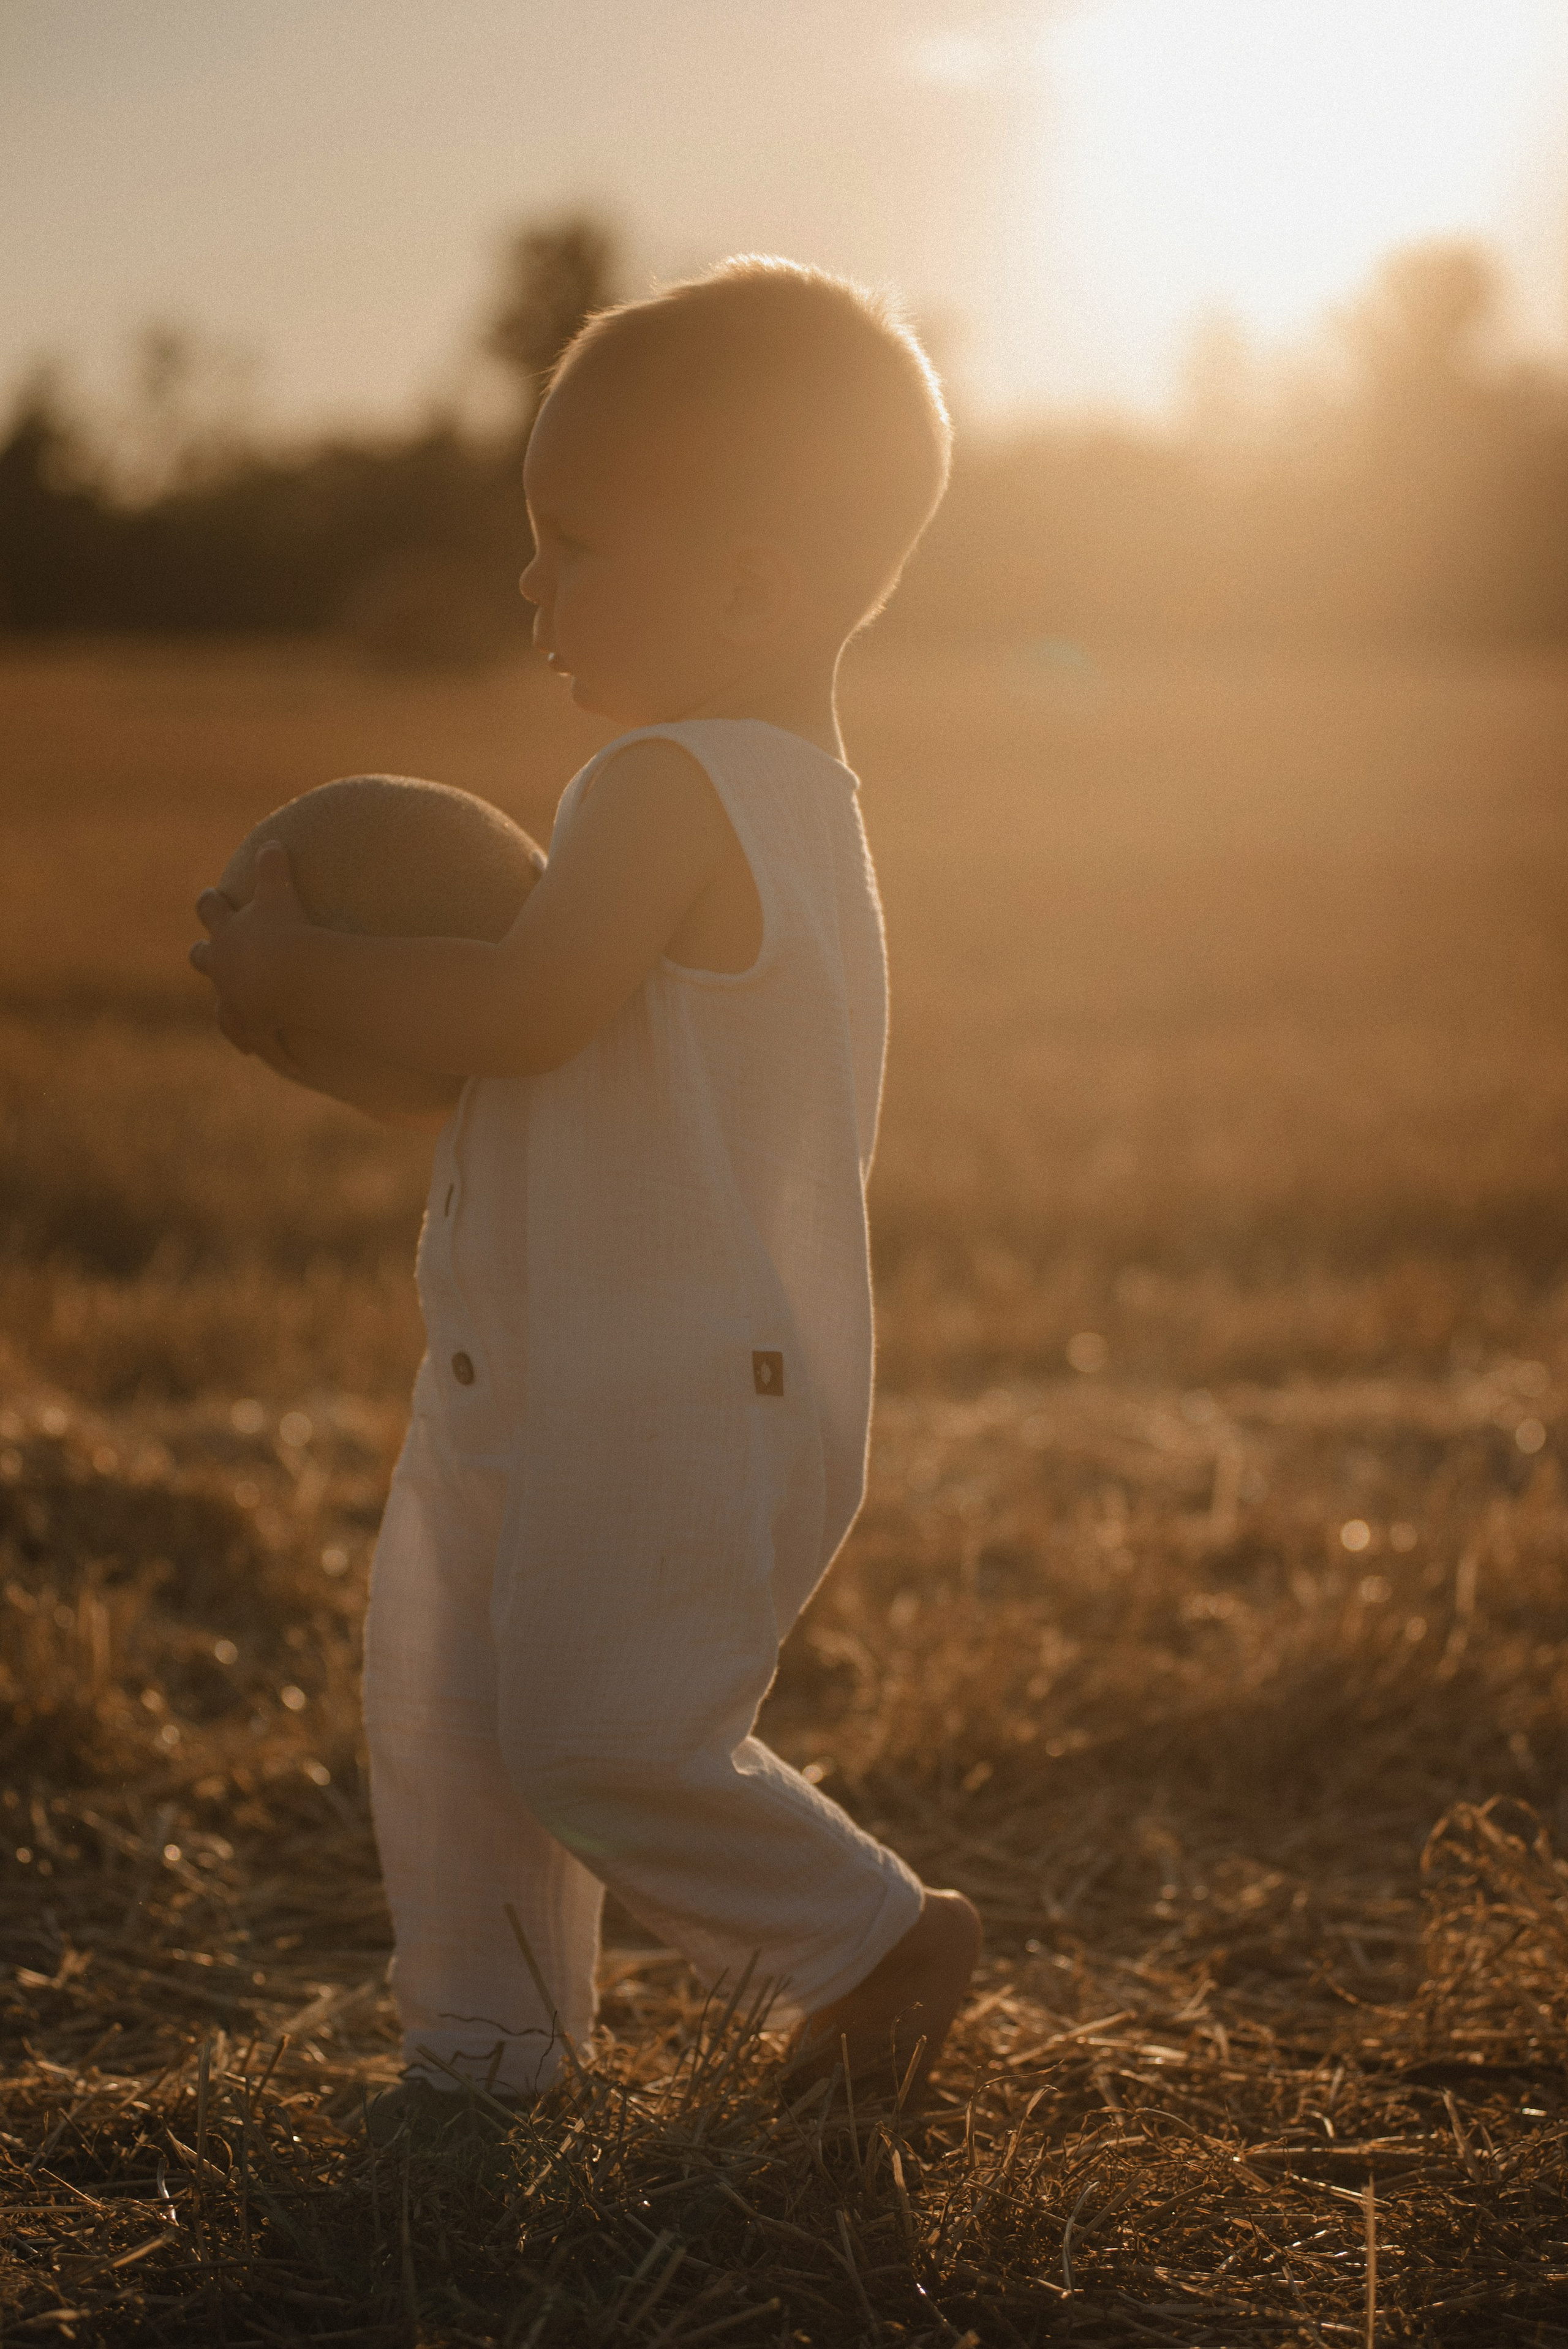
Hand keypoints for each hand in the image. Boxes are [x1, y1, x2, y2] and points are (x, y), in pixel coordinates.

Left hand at [189, 840, 308, 1054]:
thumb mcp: (280, 894)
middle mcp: (222, 966)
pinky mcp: (245, 1024)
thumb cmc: (284, 934)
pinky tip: (252, 1050)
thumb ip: (275, 867)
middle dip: (204, 952)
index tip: (210, 897)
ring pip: (219, 1001)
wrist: (289, 980)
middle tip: (205, 950)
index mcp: (227, 932)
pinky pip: (243, 1035)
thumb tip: (273, 841)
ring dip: (224, 1002)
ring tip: (231, 1009)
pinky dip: (247, 1040)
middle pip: (202, 956)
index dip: (211, 903)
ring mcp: (230, 997)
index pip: (211, 910)